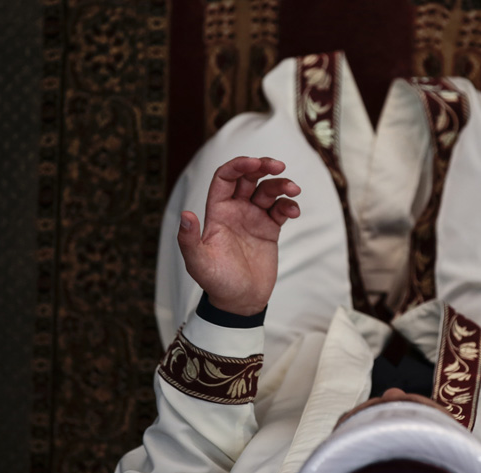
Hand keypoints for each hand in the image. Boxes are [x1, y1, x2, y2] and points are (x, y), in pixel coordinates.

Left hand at [177, 156, 300, 315]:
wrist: (241, 302)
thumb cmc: (217, 283)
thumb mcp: (199, 263)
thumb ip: (189, 239)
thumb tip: (186, 215)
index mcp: (217, 212)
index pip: (225, 178)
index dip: (239, 165)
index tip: (255, 163)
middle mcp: (235, 211)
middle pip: (249, 178)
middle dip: (263, 167)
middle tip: (279, 166)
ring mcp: (253, 219)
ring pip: (268, 191)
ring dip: (281, 185)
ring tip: (294, 189)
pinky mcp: (269, 229)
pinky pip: (280, 209)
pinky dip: (289, 205)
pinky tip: (293, 211)